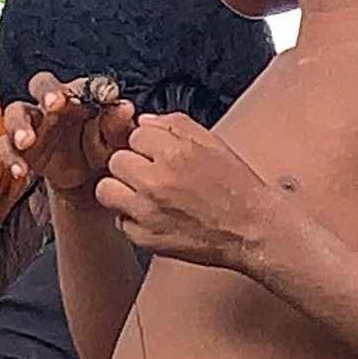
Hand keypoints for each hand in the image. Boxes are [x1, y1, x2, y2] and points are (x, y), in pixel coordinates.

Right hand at [3, 73, 136, 198]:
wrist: (90, 182)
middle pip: (42, 85)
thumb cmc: (105, 148)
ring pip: (16, 113)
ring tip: (25, 141)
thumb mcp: (117, 140)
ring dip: (18, 125)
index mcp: (81, 96)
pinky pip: (6, 148)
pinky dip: (10, 158)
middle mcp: (53, 105)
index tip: (104, 96)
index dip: (91, 87)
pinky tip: (20, 171)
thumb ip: (119, 124)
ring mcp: (34, 124)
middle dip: (47, 92)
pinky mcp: (20, 148)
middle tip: (53, 104)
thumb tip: (125, 107)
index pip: (82, 84)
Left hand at [94, 114, 281, 271]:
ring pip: (106, 190)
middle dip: (132, 164)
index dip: (147, 143)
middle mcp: (156, 181)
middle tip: (151, 173)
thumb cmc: (236, 188)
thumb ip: (174, 124)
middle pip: (116, 160)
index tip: (158, 153)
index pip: (134, 134)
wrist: (252, 229)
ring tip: (143, 194)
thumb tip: (143, 120)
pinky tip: (155, 215)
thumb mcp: (211, 142)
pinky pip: (119, 221)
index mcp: (174, 153)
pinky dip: (132, 218)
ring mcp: (147, 212)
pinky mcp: (145, 238)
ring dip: (121, 189)